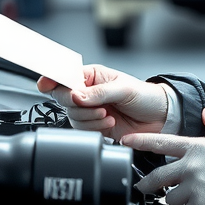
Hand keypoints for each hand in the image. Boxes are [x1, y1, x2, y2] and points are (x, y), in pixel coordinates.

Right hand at [36, 65, 168, 140]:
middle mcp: (87, 92)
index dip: (52, 79)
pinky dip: (93, 128)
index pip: (64, 75)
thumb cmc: (145, 96)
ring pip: (71, 116)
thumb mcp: (124, 89)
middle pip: (63, 98)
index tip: (45, 84)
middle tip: (97, 106)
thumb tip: (76, 95)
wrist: (159, 117)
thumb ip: (99, 93)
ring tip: (108, 115)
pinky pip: (81, 129)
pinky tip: (108, 123)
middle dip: (78, 105)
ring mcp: (90, 109)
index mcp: (92, 76)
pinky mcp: (94, 126)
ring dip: (89, 119)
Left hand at [122, 108, 204, 204]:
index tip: (126, 141)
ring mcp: (194, 188)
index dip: (141, 141)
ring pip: (168, 197)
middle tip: (140, 187)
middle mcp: (192, 167)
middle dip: (145, 183)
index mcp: (197, 148)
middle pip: (157, 176)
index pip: (162, 142)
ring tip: (179, 201)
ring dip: (171, 200)